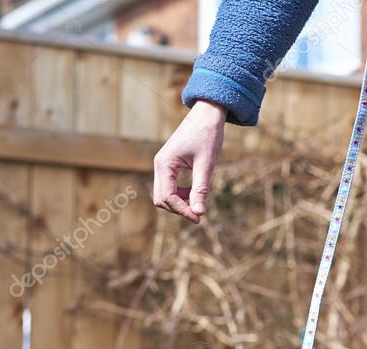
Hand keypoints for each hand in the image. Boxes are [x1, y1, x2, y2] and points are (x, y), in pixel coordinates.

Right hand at [153, 100, 226, 222]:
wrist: (207, 113)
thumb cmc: (207, 135)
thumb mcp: (206, 164)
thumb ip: (200, 189)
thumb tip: (199, 213)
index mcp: (164, 164)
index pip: (168, 197)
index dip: (183, 210)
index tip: (199, 218)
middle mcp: (159, 165)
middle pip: (161, 199)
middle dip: (178, 208)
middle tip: (198, 214)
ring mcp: (162, 164)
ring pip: (164, 194)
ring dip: (179, 202)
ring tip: (198, 201)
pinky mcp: (168, 164)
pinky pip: (169, 186)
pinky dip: (179, 194)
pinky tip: (194, 192)